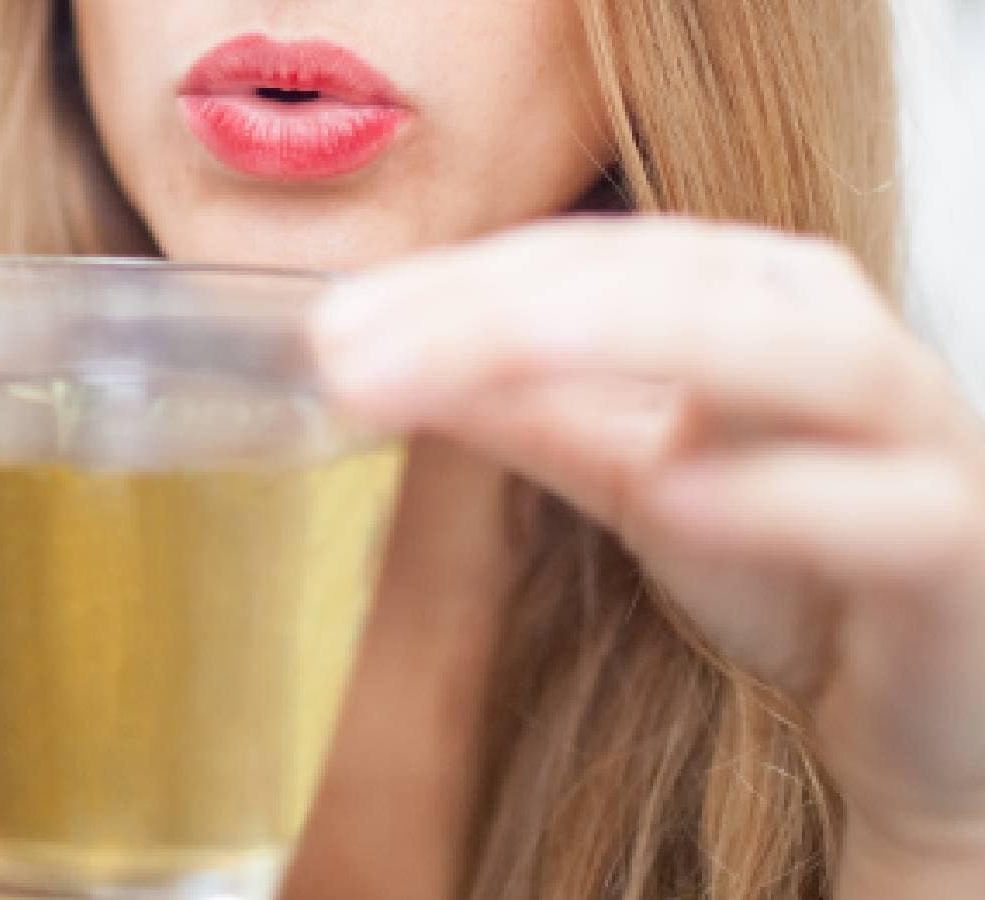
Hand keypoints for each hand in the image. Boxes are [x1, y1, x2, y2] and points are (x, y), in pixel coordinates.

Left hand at [309, 218, 984, 873]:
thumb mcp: (632, 472)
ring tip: (488, 362)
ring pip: (797, 356)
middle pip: (671, 282)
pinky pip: (882, 511)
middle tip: (353, 353)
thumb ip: (528, 412)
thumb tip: (377, 360)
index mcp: (749, 293)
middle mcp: (834, 333)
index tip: (329, 329)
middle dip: (502, 309)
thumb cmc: (788, 558)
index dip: (455, 284)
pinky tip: (672, 491)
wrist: (928, 687)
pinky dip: (777, 496)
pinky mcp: (955, 545)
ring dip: (630, 346)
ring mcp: (912, 433)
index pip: (588, 259)